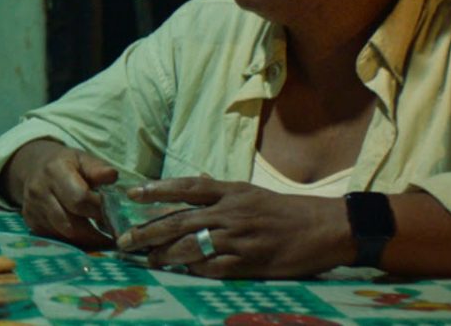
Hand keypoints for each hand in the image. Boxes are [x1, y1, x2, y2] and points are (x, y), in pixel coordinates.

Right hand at [8, 141, 119, 247]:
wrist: (33, 167)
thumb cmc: (66, 164)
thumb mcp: (82, 159)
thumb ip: (97, 168)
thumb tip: (112, 176)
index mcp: (54, 171)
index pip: (79, 198)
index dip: (98, 208)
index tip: (113, 211)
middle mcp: (39, 191)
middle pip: (71, 223)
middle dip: (95, 231)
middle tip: (112, 232)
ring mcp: (32, 209)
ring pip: (64, 234)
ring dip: (86, 239)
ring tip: (102, 237)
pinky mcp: (31, 223)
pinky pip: (56, 238)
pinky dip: (73, 240)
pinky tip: (85, 235)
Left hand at [117, 177, 350, 277]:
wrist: (326, 227)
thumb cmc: (286, 210)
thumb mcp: (251, 191)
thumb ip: (220, 188)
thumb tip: (195, 177)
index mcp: (231, 192)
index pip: (187, 187)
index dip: (157, 190)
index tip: (132, 194)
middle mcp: (231, 212)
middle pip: (179, 220)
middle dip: (147, 231)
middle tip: (124, 240)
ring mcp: (240, 238)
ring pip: (192, 245)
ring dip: (165, 254)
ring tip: (147, 259)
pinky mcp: (251, 262)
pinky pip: (215, 268)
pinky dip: (196, 270)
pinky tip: (183, 272)